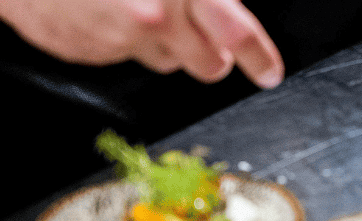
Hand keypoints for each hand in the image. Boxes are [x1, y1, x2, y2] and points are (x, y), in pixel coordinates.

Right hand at [0, 0, 284, 88]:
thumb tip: (222, 7)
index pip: (239, 33)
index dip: (259, 57)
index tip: (269, 72)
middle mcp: (157, 16)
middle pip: (208, 65)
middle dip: (212, 57)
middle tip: (203, 41)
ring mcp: (121, 39)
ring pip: (165, 61)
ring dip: (161, 44)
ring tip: (134, 8)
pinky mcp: (92, 53)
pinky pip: (121, 56)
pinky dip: (118, 40)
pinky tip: (100, 11)